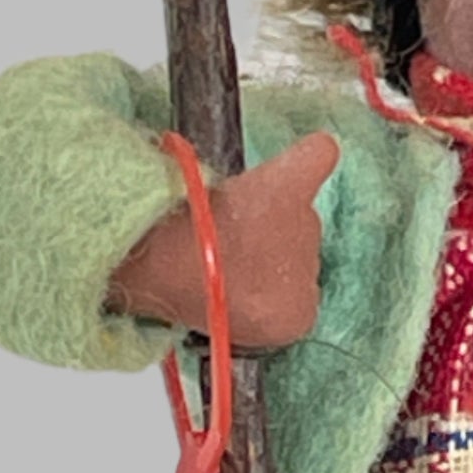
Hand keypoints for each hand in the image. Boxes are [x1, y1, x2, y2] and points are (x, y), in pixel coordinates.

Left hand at [106, 132, 338, 347]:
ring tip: (224, 220)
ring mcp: (305, 232)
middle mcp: (311, 278)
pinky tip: (317, 152)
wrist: (154, 255)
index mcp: (295, 319)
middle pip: (294, 255)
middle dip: (264, 249)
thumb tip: (249, 273)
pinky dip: (315, 158)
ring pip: (295, 217)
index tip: (233, 282)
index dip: (261, 285)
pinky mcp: (290, 189)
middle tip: (223, 248)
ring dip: (268, 214)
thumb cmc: (177, 290)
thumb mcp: (223, 321)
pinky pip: (317, 162)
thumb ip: (252, 300)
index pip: (290, 293)